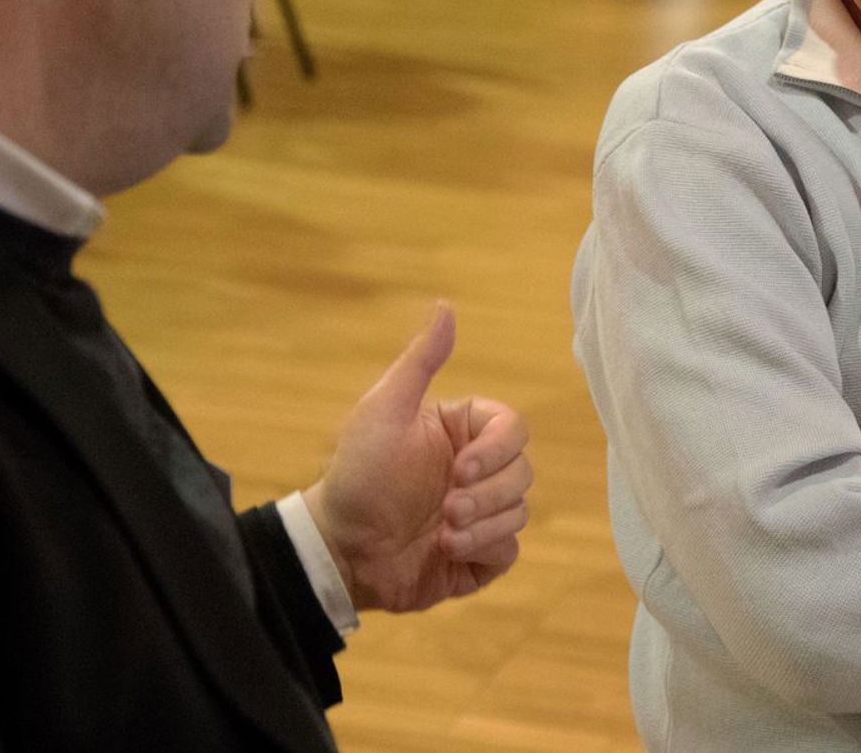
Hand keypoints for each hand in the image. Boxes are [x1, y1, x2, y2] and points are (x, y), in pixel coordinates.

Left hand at [302, 305, 532, 612]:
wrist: (338, 548)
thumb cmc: (357, 473)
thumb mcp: (384, 411)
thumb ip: (421, 361)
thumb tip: (446, 305)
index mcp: (463, 433)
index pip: (513, 429)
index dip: (497, 450)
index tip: (460, 468)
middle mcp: (478, 471)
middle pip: (523, 472)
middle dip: (487, 494)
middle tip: (446, 508)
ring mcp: (481, 514)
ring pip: (520, 511)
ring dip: (483, 525)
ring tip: (441, 534)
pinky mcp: (478, 555)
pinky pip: (509, 549)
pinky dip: (484, 550)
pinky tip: (448, 552)